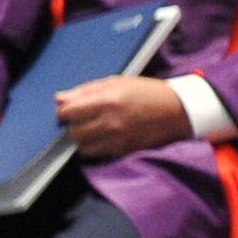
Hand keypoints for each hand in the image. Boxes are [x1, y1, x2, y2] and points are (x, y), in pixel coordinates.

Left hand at [54, 74, 191, 162]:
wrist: (179, 111)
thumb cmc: (146, 92)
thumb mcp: (116, 83)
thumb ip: (85, 91)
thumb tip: (59, 98)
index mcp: (107, 100)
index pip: (68, 112)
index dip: (64, 112)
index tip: (68, 110)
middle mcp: (111, 122)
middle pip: (73, 132)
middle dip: (72, 126)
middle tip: (81, 120)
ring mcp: (118, 139)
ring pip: (82, 147)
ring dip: (82, 139)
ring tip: (92, 130)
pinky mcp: (124, 151)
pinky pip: (97, 154)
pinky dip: (94, 148)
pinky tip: (102, 138)